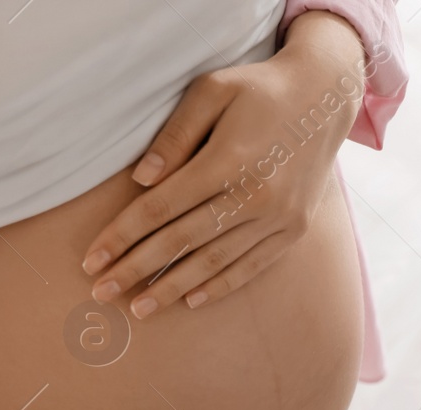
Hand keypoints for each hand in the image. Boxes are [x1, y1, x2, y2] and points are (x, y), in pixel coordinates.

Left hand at [81, 12, 365, 319]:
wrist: (327, 95)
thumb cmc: (259, 88)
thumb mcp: (212, 90)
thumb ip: (175, 135)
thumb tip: (140, 180)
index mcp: (228, 160)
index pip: (161, 208)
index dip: (122, 236)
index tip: (93, 259)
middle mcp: (256, 195)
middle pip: (182, 242)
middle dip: (137, 270)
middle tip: (102, 292)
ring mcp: (279, 217)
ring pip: (215, 262)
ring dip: (173, 289)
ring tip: (140, 309)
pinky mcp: (294, 229)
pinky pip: (251, 266)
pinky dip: (220, 286)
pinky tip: (191, 301)